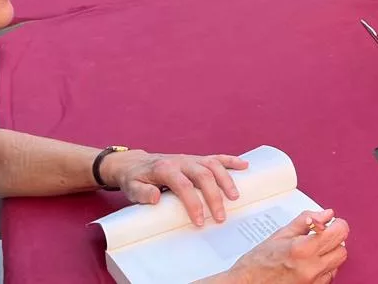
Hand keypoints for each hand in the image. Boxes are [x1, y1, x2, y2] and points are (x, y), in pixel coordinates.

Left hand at [103, 151, 248, 225]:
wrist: (135, 163)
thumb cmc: (135, 178)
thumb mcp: (131, 187)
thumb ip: (142, 193)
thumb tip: (155, 198)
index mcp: (165, 168)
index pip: (183, 185)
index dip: (193, 203)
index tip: (199, 221)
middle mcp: (181, 161)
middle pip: (203, 175)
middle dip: (214, 196)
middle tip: (220, 217)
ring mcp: (191, 159)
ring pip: (213, 165)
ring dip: (226, 180)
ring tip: (235, 198)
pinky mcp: (197, 159)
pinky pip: (217, 157)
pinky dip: (231, 161)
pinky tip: (245, 165)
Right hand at [222, 210, 348, 283]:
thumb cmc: (258, 262)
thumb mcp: (281, 234)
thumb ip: (306, 221)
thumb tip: (325, 214)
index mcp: (303, 249)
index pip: (339, 233)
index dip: (338, 224)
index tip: (333, 222)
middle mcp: (311, 268)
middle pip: (342, 249)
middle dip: (335, 239)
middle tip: (323, 234)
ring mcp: (312, 281)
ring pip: (338, 264)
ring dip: (331, 254)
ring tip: (315, 249)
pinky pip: (329, 276)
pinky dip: (325, 268)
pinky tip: (312, 262)